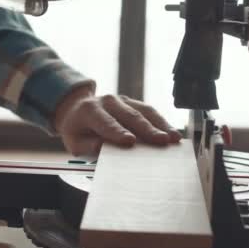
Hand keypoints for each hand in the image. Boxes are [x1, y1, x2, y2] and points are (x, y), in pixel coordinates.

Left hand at [54, 86, 181, 155]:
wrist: (77, 109)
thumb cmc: (77, 130)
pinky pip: (149, 111)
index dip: (118, 132)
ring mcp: (122, 100)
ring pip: (144, 111)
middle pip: (130, 116)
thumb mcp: (74, 141)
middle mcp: (108, 101)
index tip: (130, 142)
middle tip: (162, 141)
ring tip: (174, 138)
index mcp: (89, 110)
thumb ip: (88, 145)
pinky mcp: (133, 102)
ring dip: (160, 124)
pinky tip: (173, 133)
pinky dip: (162, 122)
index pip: (106, 122)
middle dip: (147, 129)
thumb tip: (103, 148)